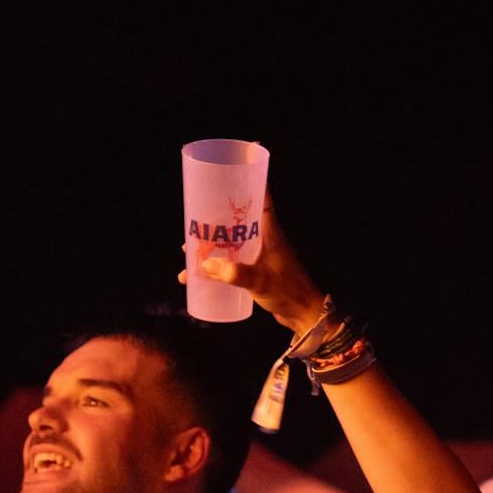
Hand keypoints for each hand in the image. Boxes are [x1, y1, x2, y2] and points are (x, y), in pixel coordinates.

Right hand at [176, 195, 326, 334]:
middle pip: (237, 221)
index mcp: (271, 231)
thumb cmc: (288, 292)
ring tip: (189, 252)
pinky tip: (199, 276)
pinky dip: (217, 266)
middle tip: (193, 222)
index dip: (248, 185)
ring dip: (212, 246)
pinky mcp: (257, 270)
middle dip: (215, 221)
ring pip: (231, 243)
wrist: (303, 315)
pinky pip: (233, 262)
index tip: (229, 176)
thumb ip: (234, 273)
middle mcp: (265, 239)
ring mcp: (261, 255)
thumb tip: (205, 265)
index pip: (261, 199)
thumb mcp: (259, 281)